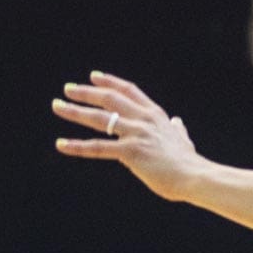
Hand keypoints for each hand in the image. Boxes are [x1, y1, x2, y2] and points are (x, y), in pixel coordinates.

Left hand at [52, 73, 203, 201]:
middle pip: (111, 99)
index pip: (129, 91)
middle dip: (87, 92)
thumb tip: (178, 122)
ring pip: (101, 118)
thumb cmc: (189, 162)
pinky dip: (78, 146)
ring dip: (75, 111)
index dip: (110, 82)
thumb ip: (178, 130)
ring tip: (58, 106)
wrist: (195, 176)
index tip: (93, 76)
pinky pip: (98, 147)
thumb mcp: (183, 139)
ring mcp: (137, 134)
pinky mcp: (131, 152)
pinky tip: (62, 144)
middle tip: (68, 89)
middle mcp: (145, 119)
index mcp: (156, 115)